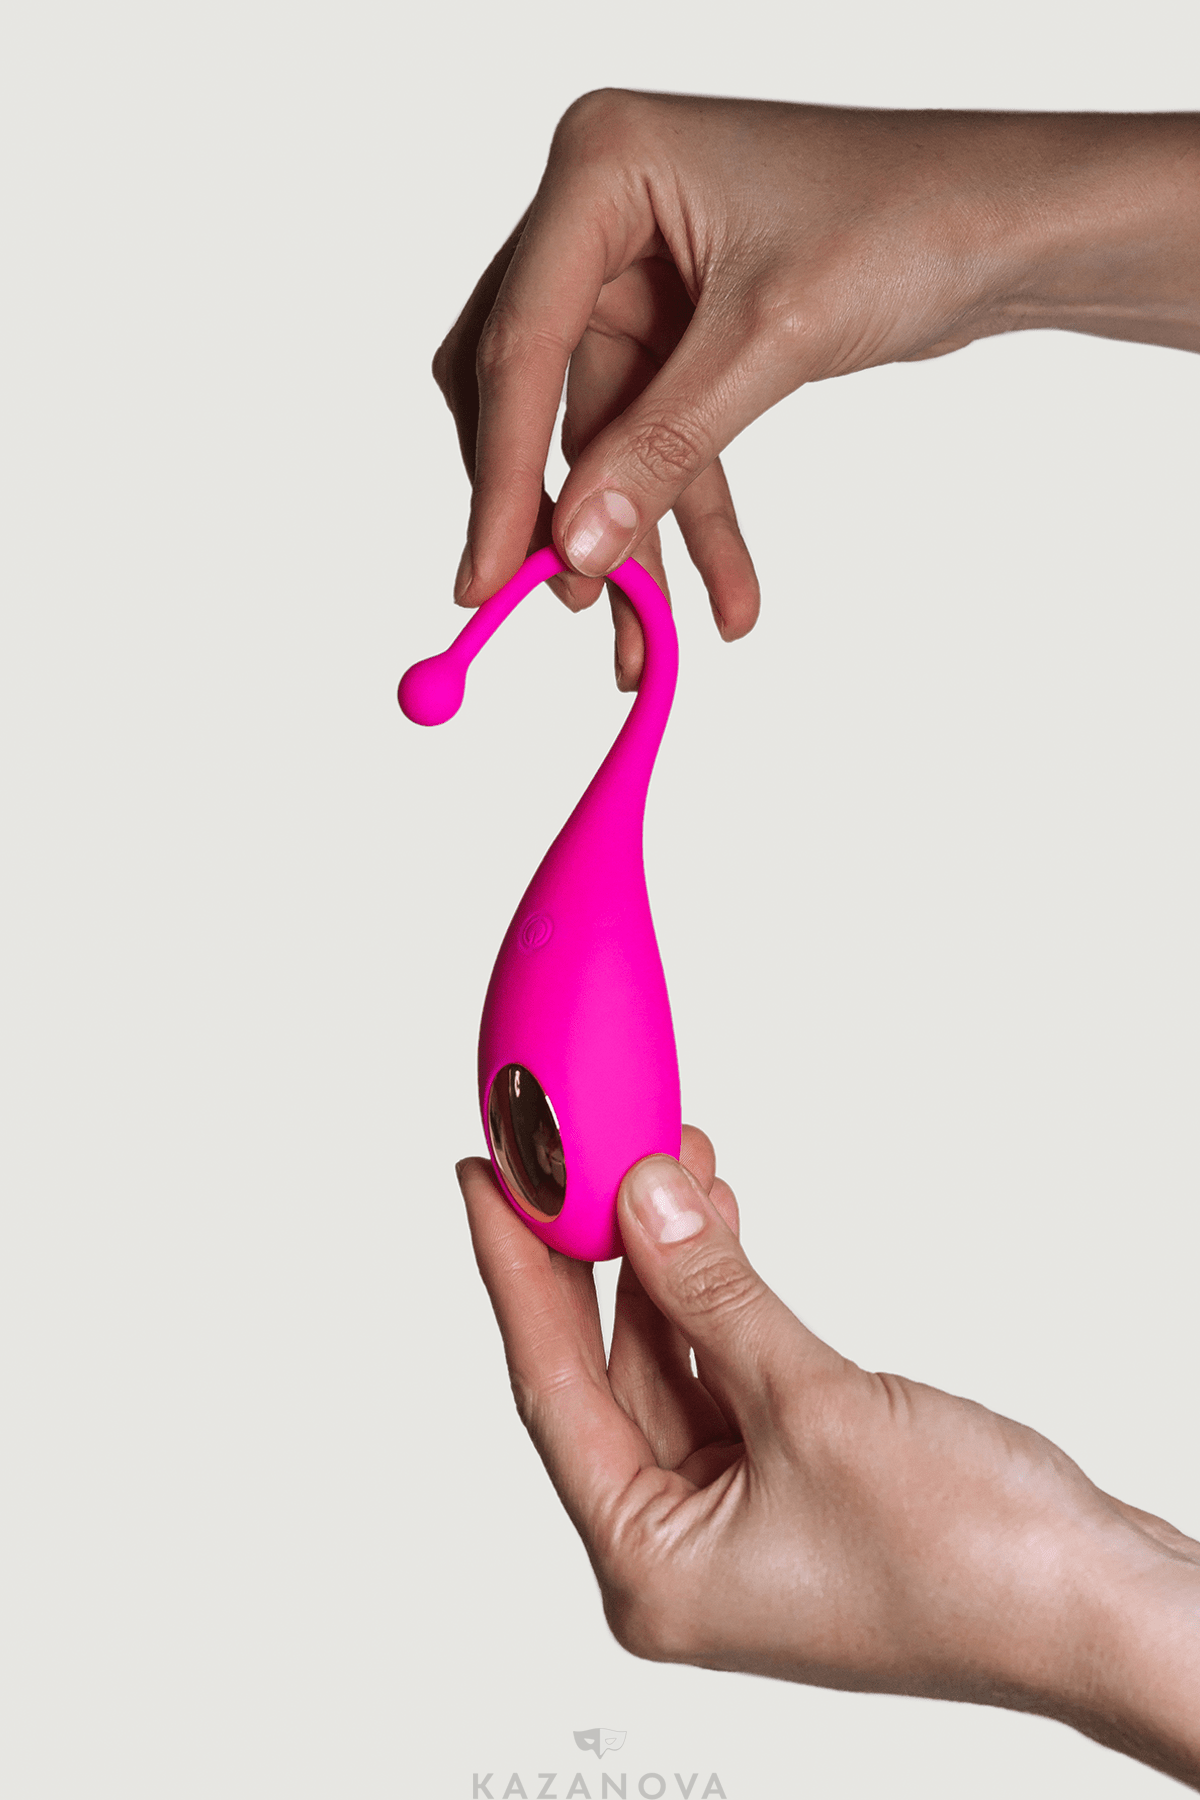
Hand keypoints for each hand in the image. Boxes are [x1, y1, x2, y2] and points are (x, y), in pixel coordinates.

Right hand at [433, 94, 1199, 685]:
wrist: (1014, 220)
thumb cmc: (909, 218)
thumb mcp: (773, 339)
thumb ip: (664, 447)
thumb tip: (577, 552)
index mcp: (601, 165)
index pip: (521, 341)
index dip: (502, 475)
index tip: (485, 581)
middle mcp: (603, 214)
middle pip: (533, 390)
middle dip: (553, 510)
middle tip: (552, 607)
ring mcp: (640, 273)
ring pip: (602, 434)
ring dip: (629, 538)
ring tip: (644, 644)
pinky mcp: (682, 327)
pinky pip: (659, 438)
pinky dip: (685, 515)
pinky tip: (718, 598)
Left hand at [458, 1128, 1199, 1788]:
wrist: (1102, 1605)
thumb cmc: (977, 1562)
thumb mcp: (815, 1405)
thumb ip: (714, 1296)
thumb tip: (639, 1200)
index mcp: (652, 1570)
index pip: (551, 1389)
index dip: (511, 1273)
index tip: (482, 1180)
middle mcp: (681, 1554)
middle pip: (601, 1373)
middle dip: (593, 1254)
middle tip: (566, 1154)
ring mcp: (739, 1523)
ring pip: (666, 1362)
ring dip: (666, 1263)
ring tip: (660, 1160)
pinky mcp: (792, 1487)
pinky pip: (723, 1372)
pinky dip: (717, 1296)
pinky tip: (712, 1223)